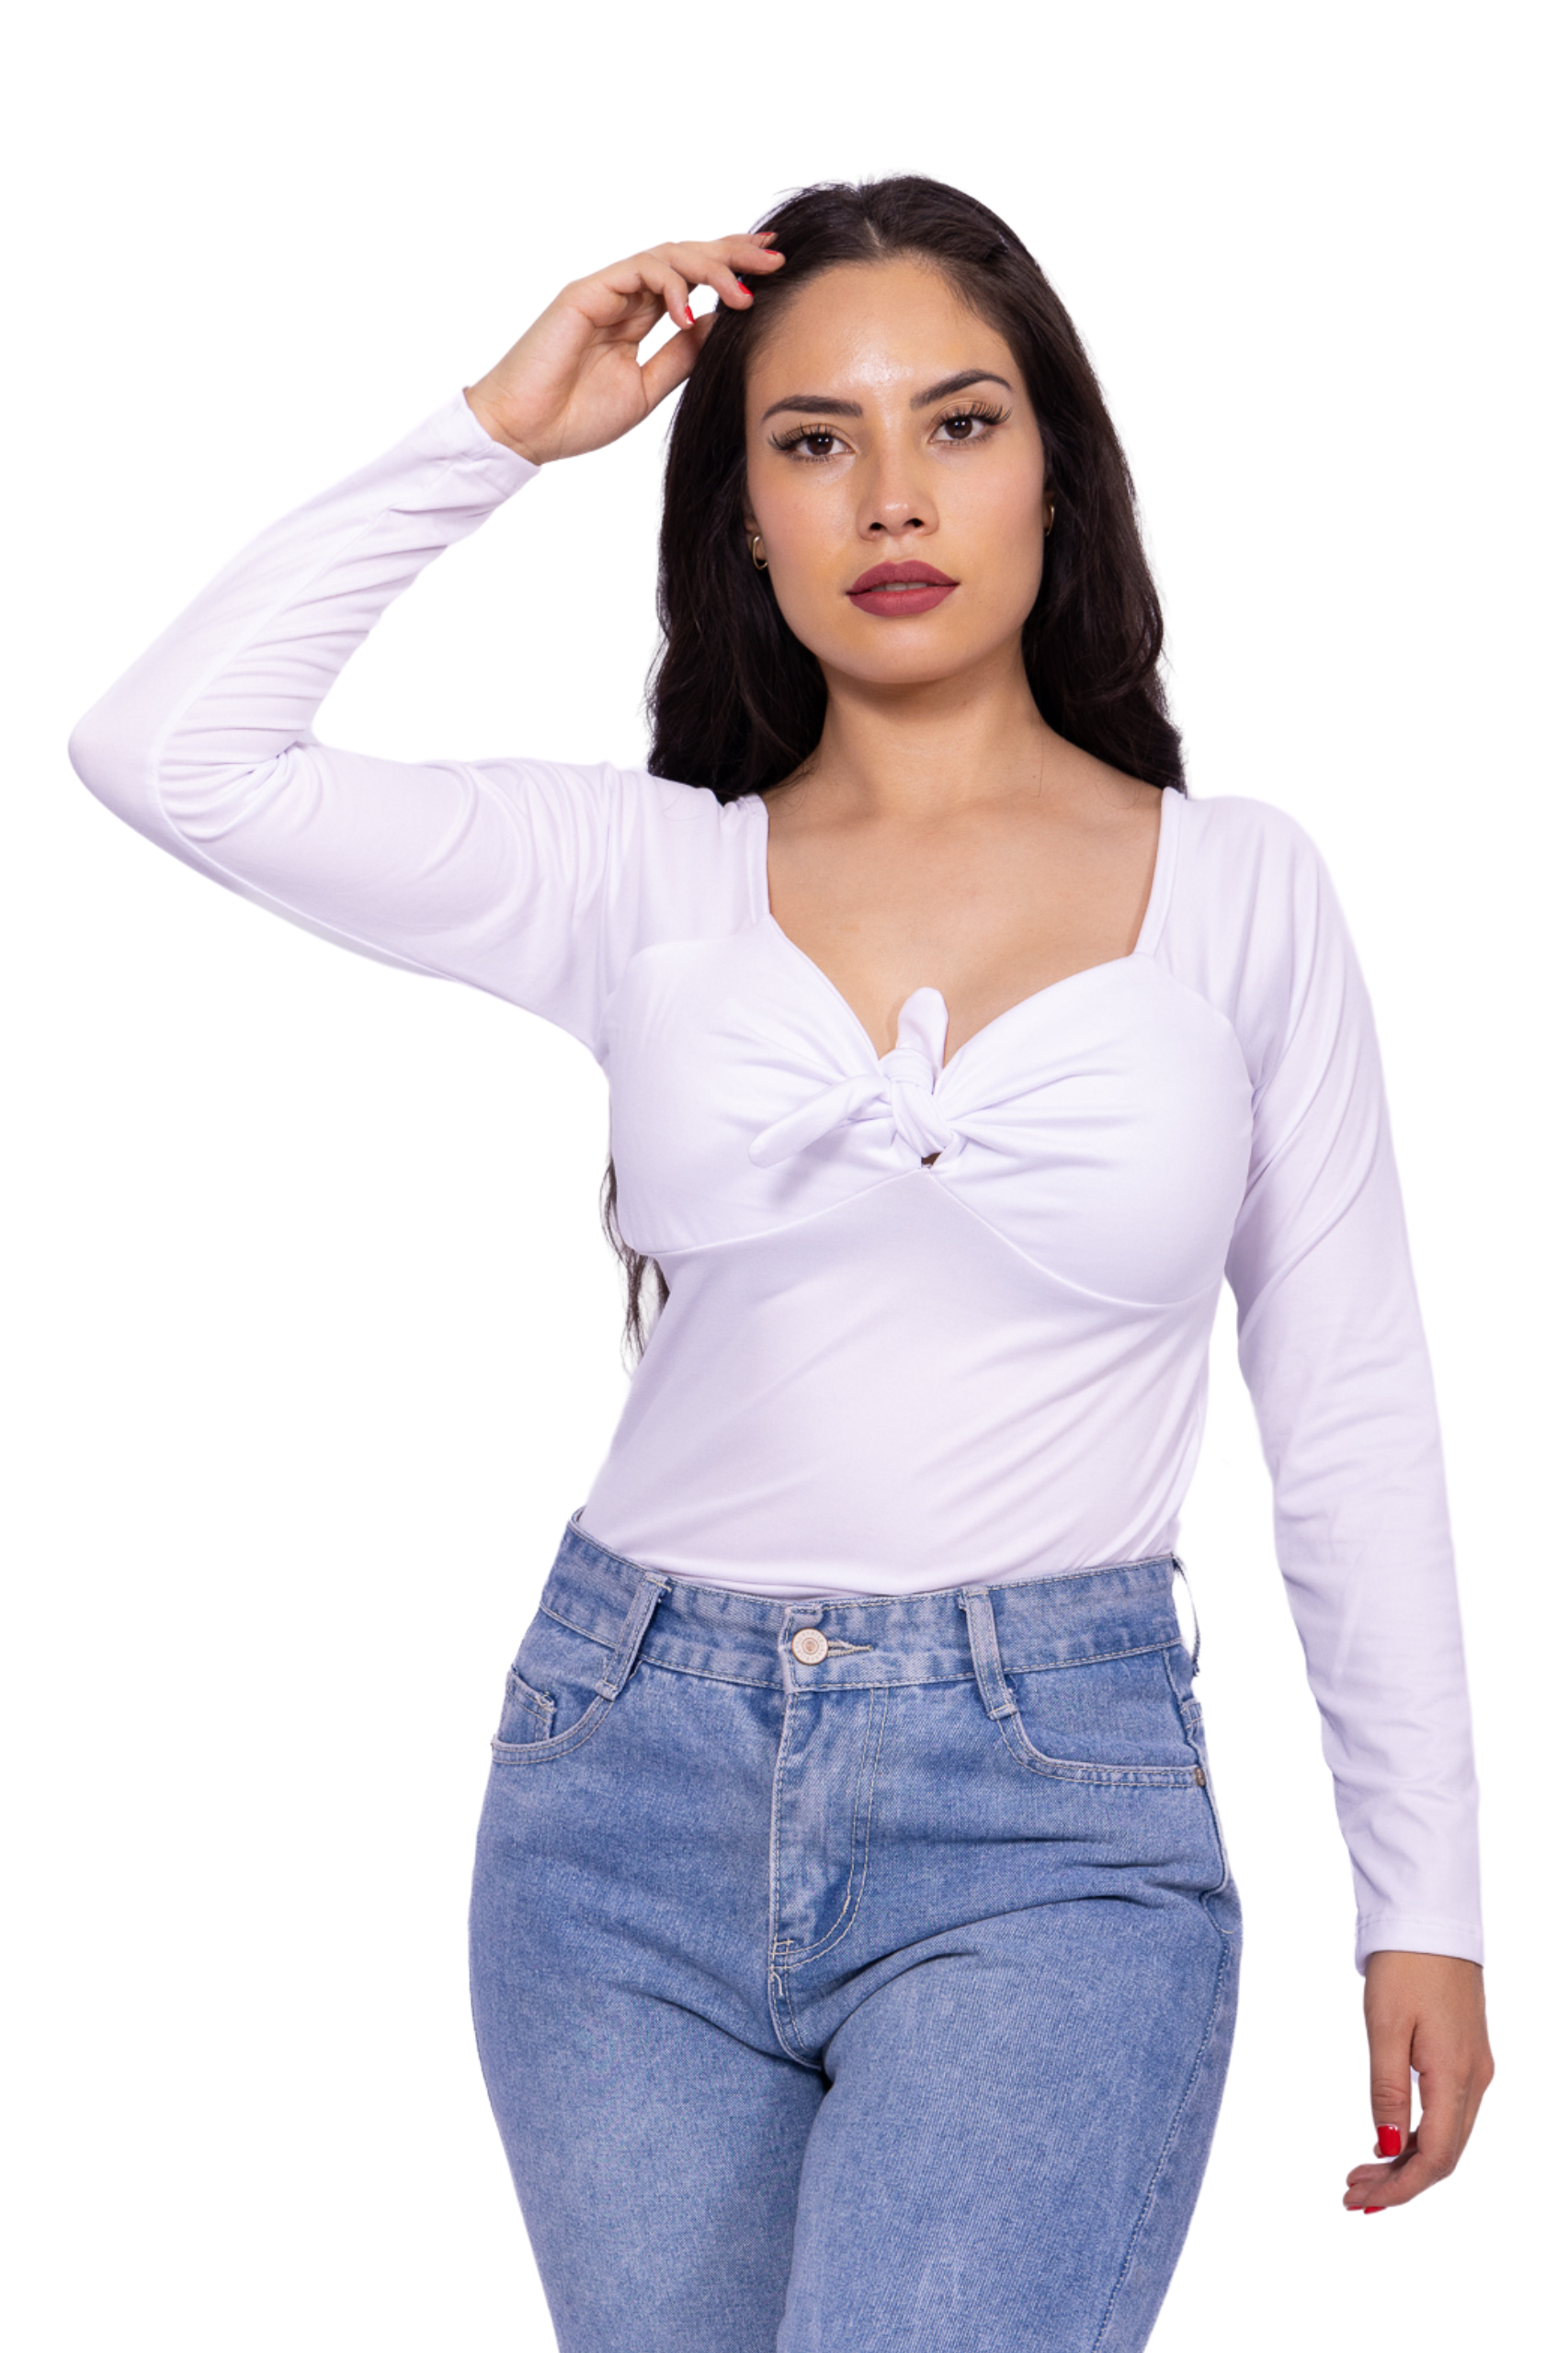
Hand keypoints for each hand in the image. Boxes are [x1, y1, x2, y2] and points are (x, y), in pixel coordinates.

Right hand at [463, 233, 785, 466]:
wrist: (524, 432)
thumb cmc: (575, 417)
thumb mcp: (648, 387)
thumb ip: (682, 355)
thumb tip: (723, 326)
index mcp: (638, 316)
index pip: (692, 280)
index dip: (731, 271)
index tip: (773, 271)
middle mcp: (624, 295)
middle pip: (687, 258)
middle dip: (732, 255)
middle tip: (775, 260)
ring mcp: (605, 290)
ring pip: (668, 256)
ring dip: (711, 268)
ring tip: (742, 294)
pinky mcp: (586, 292)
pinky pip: (639, 271)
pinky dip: (671, 286)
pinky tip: (691, 312)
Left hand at [1343, 1951, 1493, 2210]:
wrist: (1430, 1916)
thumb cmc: (1404, 1965)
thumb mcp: (1385, 2026)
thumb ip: (1388, 2090)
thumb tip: (1389, 2149)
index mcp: (1456, 2077)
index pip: (1435, 2158)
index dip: (1400, 2188)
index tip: (1358, 2200)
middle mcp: (1474, 2079)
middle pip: (1443, 2155)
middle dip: (1399, 2183)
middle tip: (1352, 2195)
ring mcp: (1474, 2066)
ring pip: (1447, 2135)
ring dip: (1407, 2161)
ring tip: (1362, 2175)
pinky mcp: (1465, 2052)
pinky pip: (1448, 2111)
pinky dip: (1419, 2134)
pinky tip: (1389, 2139)